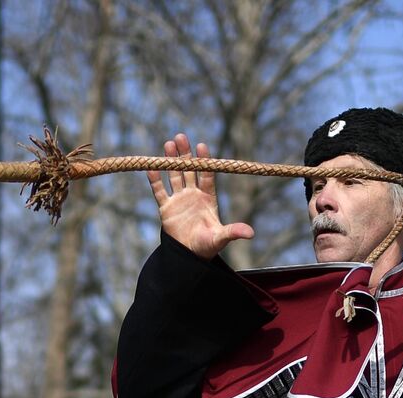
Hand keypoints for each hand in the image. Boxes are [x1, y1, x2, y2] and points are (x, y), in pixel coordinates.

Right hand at [147, 133, 253, 258]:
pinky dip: (155, 180)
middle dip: (185, 154)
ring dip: (171, 161)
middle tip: (181, 136)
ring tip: (168, 144)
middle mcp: (193, 195)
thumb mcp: (220, 238)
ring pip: (174, 176)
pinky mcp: (166, 208)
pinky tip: (152, 167)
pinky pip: (160, 192)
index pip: (206, 175)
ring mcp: (179, 200)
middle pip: (189, 170)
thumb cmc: (207, 246)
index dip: (204, 161)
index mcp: (208, 198)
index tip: (202, 146)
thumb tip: (251, 234)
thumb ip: (233, 232)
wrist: (188, 256)